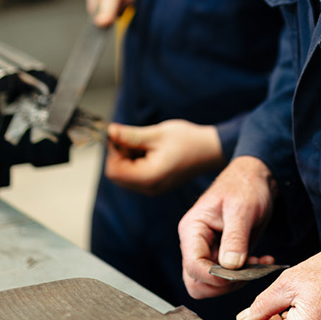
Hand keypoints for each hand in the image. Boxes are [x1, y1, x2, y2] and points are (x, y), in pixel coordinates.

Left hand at [104, 120, 224, 195]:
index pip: (113, 171)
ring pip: (125, 174)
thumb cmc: (188, 141)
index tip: (121, 135)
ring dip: (128, 157)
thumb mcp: (157, 134)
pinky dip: (136, 161)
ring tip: (147, 143)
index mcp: (149, 177)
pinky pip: (135, 175)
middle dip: (120, 154)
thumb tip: (110, 131)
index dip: (113, 151)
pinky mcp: (155, 185)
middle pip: (117, 174)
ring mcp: (152, 188)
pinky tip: (150, 150)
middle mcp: (149, 188)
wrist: (210, 150)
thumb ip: (130, 136)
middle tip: (135, 138)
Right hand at [178, 156, 276, 298]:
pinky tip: (262, 261)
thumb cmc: (245, 186)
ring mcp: (208, 251)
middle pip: (196, 282)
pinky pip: (227, 278)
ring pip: (211, 284)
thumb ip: (235, 238)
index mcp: (192, 230)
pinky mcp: (223, 255)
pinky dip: (245, 276)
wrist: (256, 178)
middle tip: (248, 272)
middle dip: (222, 285)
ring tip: (258, 264)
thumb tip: (230, 267)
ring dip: (236, 282)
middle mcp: (196, 243)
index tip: (239, 274)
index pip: (193, 267)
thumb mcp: (242, 209)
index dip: (214, 277)